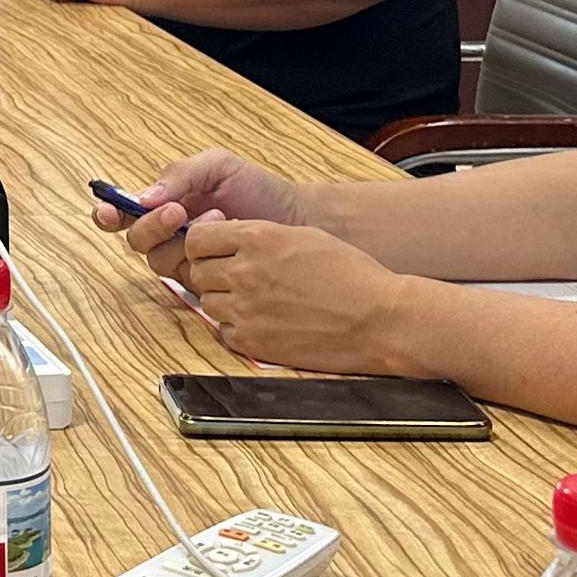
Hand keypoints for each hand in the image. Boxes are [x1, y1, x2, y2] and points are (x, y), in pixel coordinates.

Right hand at [96, 148, 321, 279]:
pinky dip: (205, 259)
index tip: (107, 213)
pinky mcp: (207, 283)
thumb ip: (179, 174)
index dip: (107, 216)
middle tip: (177, 211)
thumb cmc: (258, 190)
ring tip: (219, 218)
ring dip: (184, 241)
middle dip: (151, 227)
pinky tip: (229, 239)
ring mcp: (187, 261)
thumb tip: (143, 198)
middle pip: (137, 242)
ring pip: (160, 263)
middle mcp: (169, 236)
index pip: (122, 214)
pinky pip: (189, 281)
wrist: (298, 218)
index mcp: (164, 204)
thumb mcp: (218, 167)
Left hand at [175, 215, 422, 374]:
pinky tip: (263, 321)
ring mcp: (245, 309)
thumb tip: (228, 237)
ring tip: (255, 300)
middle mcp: (244, 272)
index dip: (204, 244)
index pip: (197, 238)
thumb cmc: (351, 275)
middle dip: (212, 272)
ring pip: (207, 301)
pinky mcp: (252, 342)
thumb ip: (260, 235)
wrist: (379, 319)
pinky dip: (237, 327)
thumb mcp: (303, 236)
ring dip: (224, 300)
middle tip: (235, 277)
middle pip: (197, 270)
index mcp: (257, 238)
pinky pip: (224, 331)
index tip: (214, 250)